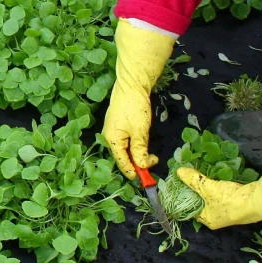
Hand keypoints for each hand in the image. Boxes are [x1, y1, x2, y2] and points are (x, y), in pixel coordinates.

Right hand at [103, 19, 175, 179]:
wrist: (132, 84)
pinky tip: (143, 145)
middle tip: (153, 163)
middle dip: (137, 162)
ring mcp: (112, 131)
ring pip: (125, 149)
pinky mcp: (117, 126)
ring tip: (151, 155)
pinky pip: (125, 141)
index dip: (134, 172)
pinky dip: (135, 145)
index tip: (146, 178)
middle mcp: (109, 137)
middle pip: (122, 157)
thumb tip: (142, 166)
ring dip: (137, 154)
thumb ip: (140, 150)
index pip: (122, 162)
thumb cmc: (134, 107)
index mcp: (111, 140)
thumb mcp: (140, 131)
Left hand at [176, 152, 261, 228]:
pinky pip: (225, 194)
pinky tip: (217, 176)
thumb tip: (179, 171)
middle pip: (203, 203)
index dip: (184, 198)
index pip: (191, 210)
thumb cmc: (230, 200)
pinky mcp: (240, 203)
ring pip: (214, 198)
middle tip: (189, 178)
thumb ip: (194, 180)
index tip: (179, 186)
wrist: (258, 201)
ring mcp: (230, 212)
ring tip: (201, 175)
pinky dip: (220, 186)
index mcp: (208, 220)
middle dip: (198, 191)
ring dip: (209, 188)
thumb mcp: (208, 188)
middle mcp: (218, 219)